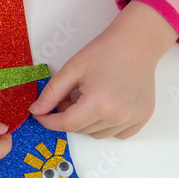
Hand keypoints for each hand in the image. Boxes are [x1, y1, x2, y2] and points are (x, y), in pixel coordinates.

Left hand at [30, 1, 177, 138]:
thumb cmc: (104, 52)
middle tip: (68, 95)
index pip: (66, 124)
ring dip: (86, 122)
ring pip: (97, 134)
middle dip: (67, 116)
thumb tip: (36, 111)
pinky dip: (106, 125)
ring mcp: (133, 119)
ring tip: (88, 98)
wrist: (136, 43)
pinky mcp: (142, 118)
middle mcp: (118, 116)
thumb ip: (51, 93)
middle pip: (80, 130)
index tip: (39, 114)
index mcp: (99, 104)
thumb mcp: (72, 69)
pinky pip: (117, 134)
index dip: (48, 121)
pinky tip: (105, 106)